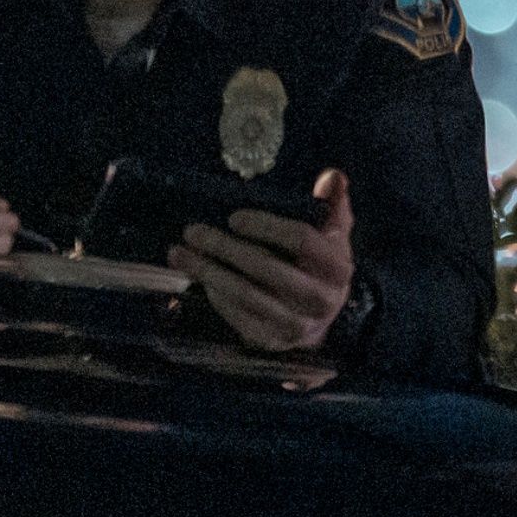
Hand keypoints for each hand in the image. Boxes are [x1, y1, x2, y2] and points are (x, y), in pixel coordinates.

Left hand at [169, 168, 355, 351]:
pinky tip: (198, 278)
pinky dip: (215, 296)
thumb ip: (333, 205)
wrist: (325, 321)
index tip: (234, 217)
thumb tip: (332, 176)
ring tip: (179, 253)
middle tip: (192, 231)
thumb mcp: (335, 236)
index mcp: (337, 268)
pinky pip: (237, 316)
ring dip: (208, 272)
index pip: (301, 241)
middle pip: (266, 268)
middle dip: (224, 248)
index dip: (266, 227)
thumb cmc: (322, 268)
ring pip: (246, 295)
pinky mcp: (272, 341)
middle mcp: (320, 300)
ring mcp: (296, 325)